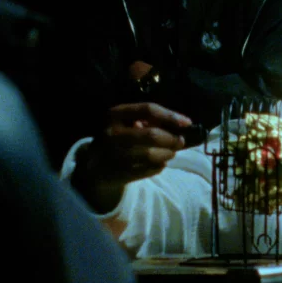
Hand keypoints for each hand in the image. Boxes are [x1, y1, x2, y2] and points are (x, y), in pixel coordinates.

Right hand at [73, 103, 191, 211]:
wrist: (94, 166)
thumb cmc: (118, 138)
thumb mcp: (125, 122)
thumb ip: (148, 120)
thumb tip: (180, 124)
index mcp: (114, 114)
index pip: (147, 109)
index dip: (170, 115)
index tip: (187, 122)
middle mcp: (111, 133)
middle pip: (152, 135)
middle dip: (172, 139)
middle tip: (180, 141)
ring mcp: (113, 155)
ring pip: (151, 155)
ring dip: (168, 154)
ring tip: (171, 152)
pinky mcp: (117, 173)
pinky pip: (148, 170)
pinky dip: (159, 166)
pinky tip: (160, 163)